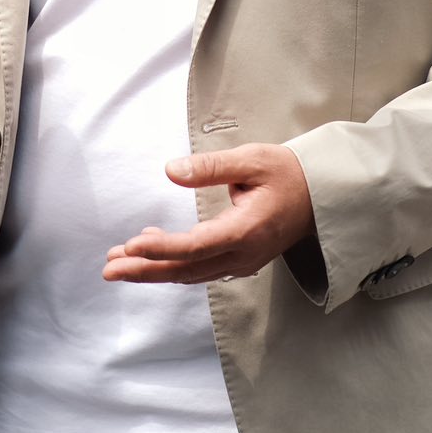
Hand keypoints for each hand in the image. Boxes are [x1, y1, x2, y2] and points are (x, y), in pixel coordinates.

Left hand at [102, 144, 314, 284]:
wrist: (322, 195)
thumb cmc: (287, 173)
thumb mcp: (251, 160)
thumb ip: (210, 168)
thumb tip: (170, 170)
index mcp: (246, 230)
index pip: (196, 246)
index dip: (162, 249)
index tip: (131, 246)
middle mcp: (243, 254)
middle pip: (187, 269)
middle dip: (145, 270)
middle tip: (109, 269)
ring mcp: (243, 261)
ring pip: (191, 272)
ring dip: (154, 269)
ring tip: (118, 261)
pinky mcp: (240, 260)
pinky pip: (201, 268)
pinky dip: (173, 262)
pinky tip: (151, 246)